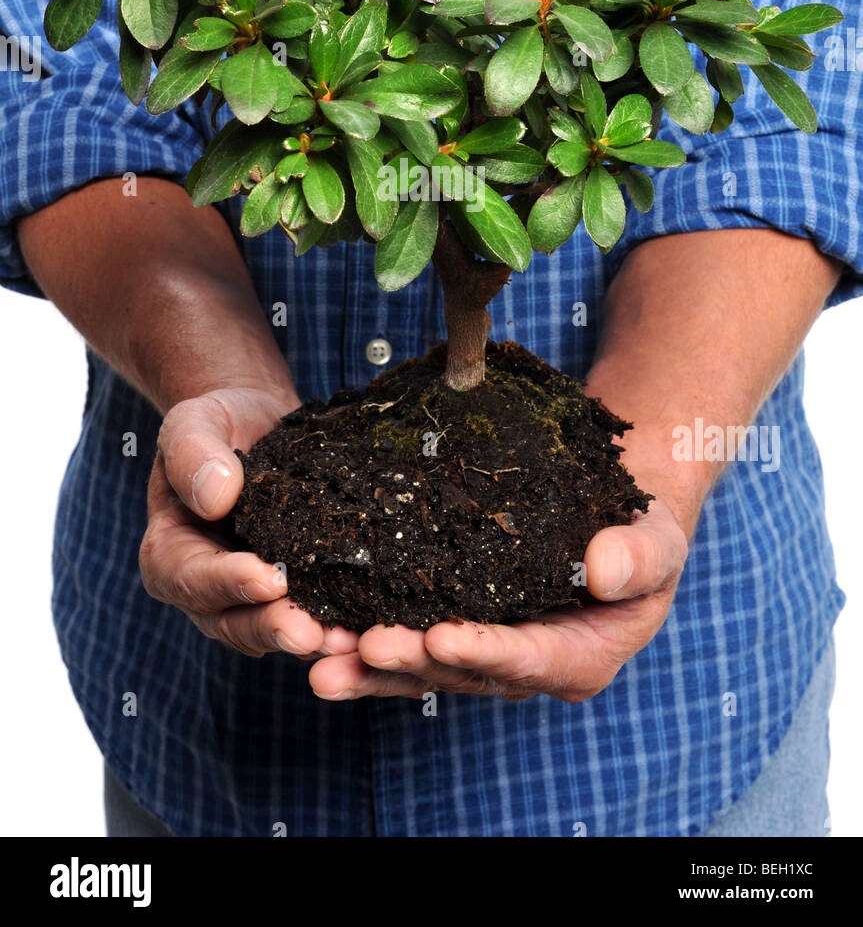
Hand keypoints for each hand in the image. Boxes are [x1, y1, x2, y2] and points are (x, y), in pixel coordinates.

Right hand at [139, 386, 359, 659]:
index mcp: (170, 554)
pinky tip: (369, 625)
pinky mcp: (294, 593)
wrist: (257, 424)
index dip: (231, 582)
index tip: (271, 578)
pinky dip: (338, 624)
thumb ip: (192, 454)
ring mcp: (251, 598)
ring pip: (276, 629)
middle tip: (311, 634)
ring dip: (311, 637)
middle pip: (234, 621)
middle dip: (275, 626)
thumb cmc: (217, 424)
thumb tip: (217, 496)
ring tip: (348, 640)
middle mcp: (207, 590)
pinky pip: (313, 615)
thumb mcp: (194, 424)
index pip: (193, 578)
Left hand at [307, 498, 686, 701]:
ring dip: (368, 663)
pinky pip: (407, 636)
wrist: (614, 516)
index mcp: (578, 658)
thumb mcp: (659, 540)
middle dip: (408, 661)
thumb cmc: (642, 532)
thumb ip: (640, 557)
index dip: (484, 651)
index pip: (528, 660)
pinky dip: (363, 638)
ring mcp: (486, 649)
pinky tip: (318, 632)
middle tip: (357, 649)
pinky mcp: (456, 625)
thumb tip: (604, 568)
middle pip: (462, 670)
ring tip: (316, 655)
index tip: (440, 637)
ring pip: (423, 664)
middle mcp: (525, 667)